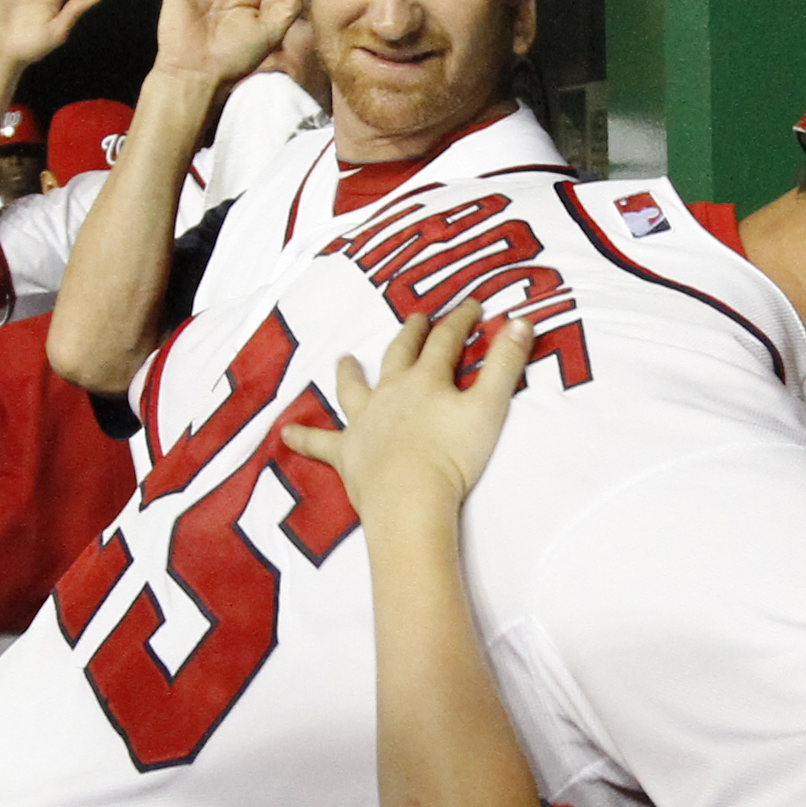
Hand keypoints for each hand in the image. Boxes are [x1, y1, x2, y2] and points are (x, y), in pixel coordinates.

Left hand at [280, 301, 531, 522]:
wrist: (410, 499)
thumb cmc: (454, 456)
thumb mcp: (490, 407)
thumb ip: (506, 363)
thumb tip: (522, 320)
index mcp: (427, 380)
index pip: (447, 340)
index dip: (462, 321)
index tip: (474, 307)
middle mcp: (391, 393)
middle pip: (400, 354)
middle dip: (411, 334)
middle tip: (416, 319)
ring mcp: (365, 421)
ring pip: (353, 389)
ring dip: (350, 373)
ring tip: (344, 360)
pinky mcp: (347, 453)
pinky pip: (320, 444)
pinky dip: (303, 438)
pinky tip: (284, 434)